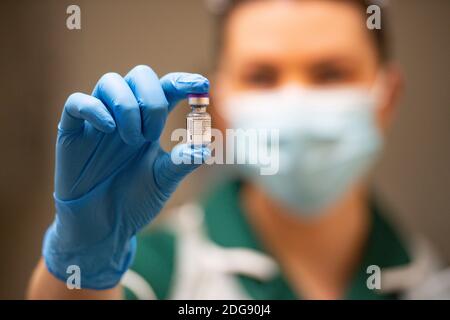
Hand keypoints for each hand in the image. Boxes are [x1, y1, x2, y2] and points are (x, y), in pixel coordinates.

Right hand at [43, 65, 209, 288]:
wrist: (103, 228)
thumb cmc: (134, 201)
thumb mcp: (163, 181)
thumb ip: (182, 162)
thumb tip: (207, 146)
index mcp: (150, 123)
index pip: (166, 89)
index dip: (183, 81)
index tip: (201, 84)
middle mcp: (126, 116)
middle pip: (139, 76)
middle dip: (152, 98)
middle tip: (153, 133)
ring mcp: (98, 122)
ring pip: (109, 82)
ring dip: (127, 105)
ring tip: (133, 139)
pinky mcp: (72, 132)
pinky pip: (77, 103)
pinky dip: (94, 108)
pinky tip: (109, 128)